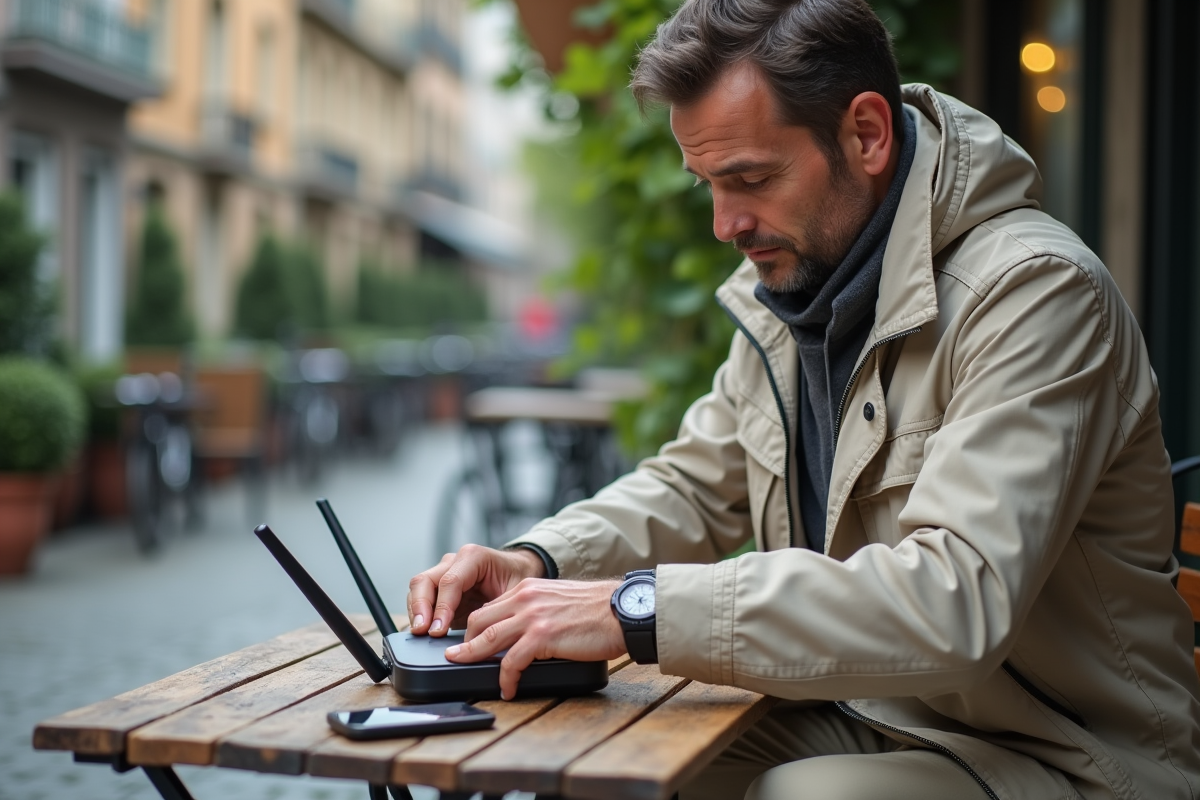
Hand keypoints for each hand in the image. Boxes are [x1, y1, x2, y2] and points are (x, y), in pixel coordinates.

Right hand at [407, 545, 545, 635]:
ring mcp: (443, 573)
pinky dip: (419, 615)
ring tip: (419, 634)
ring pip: (418, 588)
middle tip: (422, 631)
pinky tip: (422, 632)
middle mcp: (454, 562)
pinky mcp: (439, 588)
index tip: (438, 630)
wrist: (517, 571)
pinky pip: (421, 599)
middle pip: (425, 581)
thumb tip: (481, 633)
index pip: (449, 581)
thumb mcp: (515, 592)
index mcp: (474, 557)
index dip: (442, 607)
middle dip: (420, 608)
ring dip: (416, 612)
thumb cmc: (517, 578)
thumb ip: (498, 608)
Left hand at [445, 578, 625, 699]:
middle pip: (479, 620)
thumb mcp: (558, 599)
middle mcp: (525, 599)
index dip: (474, 626)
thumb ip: (537, 610)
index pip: (490, 607)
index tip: (466, 639)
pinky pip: (511, 661)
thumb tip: (522, 631)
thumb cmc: (597, 610)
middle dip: (465, 641)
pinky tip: (508, 688)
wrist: (620, 612)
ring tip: (463, 668)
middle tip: (457, 655)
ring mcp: (532, 617)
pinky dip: (505, 678)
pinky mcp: (542, 637)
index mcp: (528, 589)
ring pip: (488, 639)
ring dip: (472, 657)